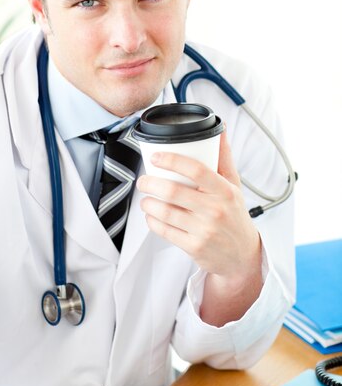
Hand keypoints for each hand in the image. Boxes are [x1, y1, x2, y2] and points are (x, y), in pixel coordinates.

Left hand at [137, 130, 260, 281]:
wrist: (242, 255)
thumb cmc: (234, 215)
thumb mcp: (234, 186)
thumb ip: (224, 158)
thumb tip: (220, 130)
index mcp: (225, 191)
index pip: (196, 170)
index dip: (172, 160)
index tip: (156, 157)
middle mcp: (215, 210)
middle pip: (173, 191)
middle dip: (150, 183)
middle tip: (143, 180)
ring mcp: (204, 230)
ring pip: (164, 211)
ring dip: (147, 203)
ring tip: (145, 198)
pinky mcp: (193, 247)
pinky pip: (164, 231)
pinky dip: (152, 220)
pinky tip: (151, 215)